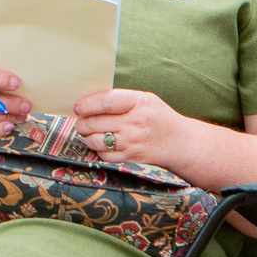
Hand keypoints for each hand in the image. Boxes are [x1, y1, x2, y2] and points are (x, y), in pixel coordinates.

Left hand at [69, 88, 193, 171]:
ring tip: (91, 131)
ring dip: (87, 136)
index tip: (78, 107)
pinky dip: (98, 149)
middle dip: (82, 122)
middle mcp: (135, 123)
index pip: (106, 101)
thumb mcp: (144, 99)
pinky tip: (103, 143)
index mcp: (138, 103)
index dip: (87, 104)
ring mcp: (132, 142)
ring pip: (95, 140)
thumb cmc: (157, 116)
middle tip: (81, 120)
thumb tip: (87, 101)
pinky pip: (103, 155)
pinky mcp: (130, 157)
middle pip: (95, 122)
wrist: (179, 142)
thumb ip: (120, 98)